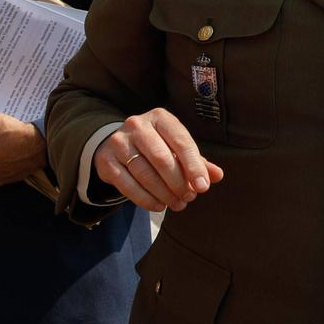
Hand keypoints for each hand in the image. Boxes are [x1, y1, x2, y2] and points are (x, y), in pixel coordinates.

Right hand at [96, 108, 223, 212]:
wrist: (119, 144)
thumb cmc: (156, 146)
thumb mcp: (177, 148)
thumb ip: (197, 161)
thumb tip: (217, 175)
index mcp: (160, 118)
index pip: (181, 142)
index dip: (193, 167)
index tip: (202, 187)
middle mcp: (137, 125)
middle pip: (162, 159)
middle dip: (178, 183)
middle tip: (189, 198)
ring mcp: (118, 142)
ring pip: (144, 174)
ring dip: (164, 194)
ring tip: (176, 204)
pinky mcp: (106, 160)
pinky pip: (127, 185)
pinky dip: (145, 199)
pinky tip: (158, 205)